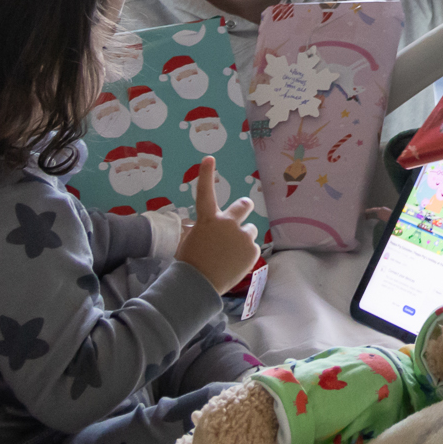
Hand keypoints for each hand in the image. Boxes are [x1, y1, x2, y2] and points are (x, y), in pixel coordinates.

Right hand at [173, 158, 258, 293]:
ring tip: (230, 255)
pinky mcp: (252, 250)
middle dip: (245, 206)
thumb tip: (213, 232)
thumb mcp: (192, 241)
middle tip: (243, 212)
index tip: (209, 158)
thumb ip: (206, 231)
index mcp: (207, 220)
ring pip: (249, 231)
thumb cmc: (190, 265)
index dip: (206, 174)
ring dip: (242, 238)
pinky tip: (234, 265)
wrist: (198, 285)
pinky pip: (251, 248)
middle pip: (244, 204)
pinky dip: (245, 255)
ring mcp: (241, 235)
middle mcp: (227, 223)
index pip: (205, 192)